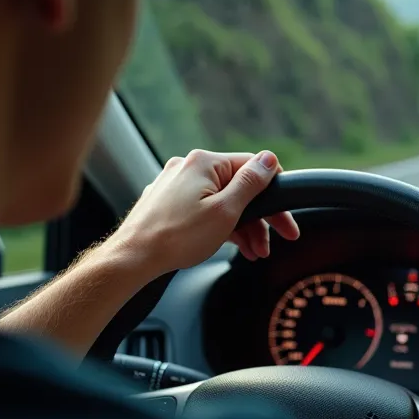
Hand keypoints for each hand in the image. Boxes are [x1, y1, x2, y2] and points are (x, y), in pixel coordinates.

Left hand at [109, 149, 299, 275]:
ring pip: (220, 201)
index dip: (275, 194)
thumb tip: (269, 160)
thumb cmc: (177, 237)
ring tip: (254, 252)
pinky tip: (231, 246)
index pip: (252, 167)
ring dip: (241, 226)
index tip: (285, 219)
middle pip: (237, 187)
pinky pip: (203, 209)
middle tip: (274, 242)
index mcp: (204, 162)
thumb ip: (251, 183)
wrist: (132, 259)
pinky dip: (219, 226)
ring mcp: (175, 185)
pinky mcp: (167, 202)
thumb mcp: (225, 211)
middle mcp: (187, 167)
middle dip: (259, 218)